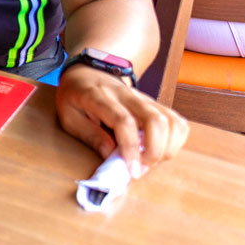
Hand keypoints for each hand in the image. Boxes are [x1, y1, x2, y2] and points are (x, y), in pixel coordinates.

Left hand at [55, 65, 188, 175]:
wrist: (87, 73)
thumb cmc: (74, 97)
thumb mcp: (68, 116)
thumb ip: (89, 135)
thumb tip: (111, 155)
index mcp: (99, 96)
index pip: (123, 121)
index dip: (131, 148)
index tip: (132, 171)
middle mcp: (126, 95)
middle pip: (155, 120)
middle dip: (155, 151)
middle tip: (142, 168)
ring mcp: (143, 98)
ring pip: (171, 120)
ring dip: (168, 148)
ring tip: (150, 161)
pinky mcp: (154, 104)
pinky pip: (176, 121)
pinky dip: (176, 140)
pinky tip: (160, 150)